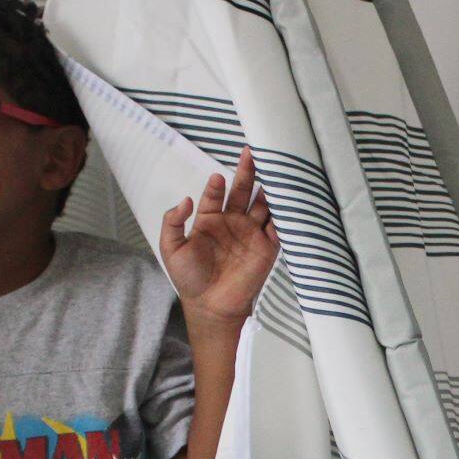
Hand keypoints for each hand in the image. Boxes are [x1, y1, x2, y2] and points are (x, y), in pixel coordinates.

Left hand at [160, 147, 281, 324]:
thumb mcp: (171, 248)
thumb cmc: (189, 278)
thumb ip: (173, 222)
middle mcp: (232, 222)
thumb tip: (185, 199)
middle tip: (252, 153)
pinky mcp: (267, 247)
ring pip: (263, 204)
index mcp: (210, 219)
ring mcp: (251, 233)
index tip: (218, 178)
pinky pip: (279, 227)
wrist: (211, 306)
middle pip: (242, 191)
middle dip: (247, 172)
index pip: (215, 194)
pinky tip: (287, 200)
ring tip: (275, 170)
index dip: (217, 186)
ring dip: (269, 189)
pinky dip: (284, 215)